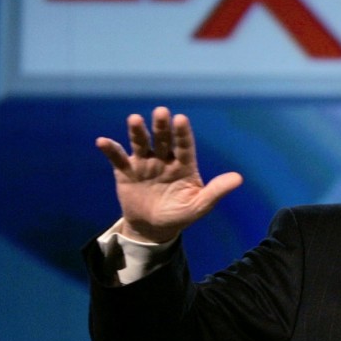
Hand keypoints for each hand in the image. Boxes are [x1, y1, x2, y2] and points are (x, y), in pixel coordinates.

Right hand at [95, 107, 242, 242]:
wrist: (153, 227)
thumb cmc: (180, 214)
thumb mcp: (199, 205)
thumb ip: (216, 191)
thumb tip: (238, 179)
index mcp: (184, 165)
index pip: (184, 146)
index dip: (182, 133)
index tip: (181, 119)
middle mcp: (164, 159)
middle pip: (163, 139)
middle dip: (162, 126)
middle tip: (161, 112)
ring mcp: (144, 163)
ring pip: (141, 143)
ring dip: (137, 132)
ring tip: (135, 119)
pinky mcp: (126, 171)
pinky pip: (118, 158)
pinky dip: (110, 149)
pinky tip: (102, 141)